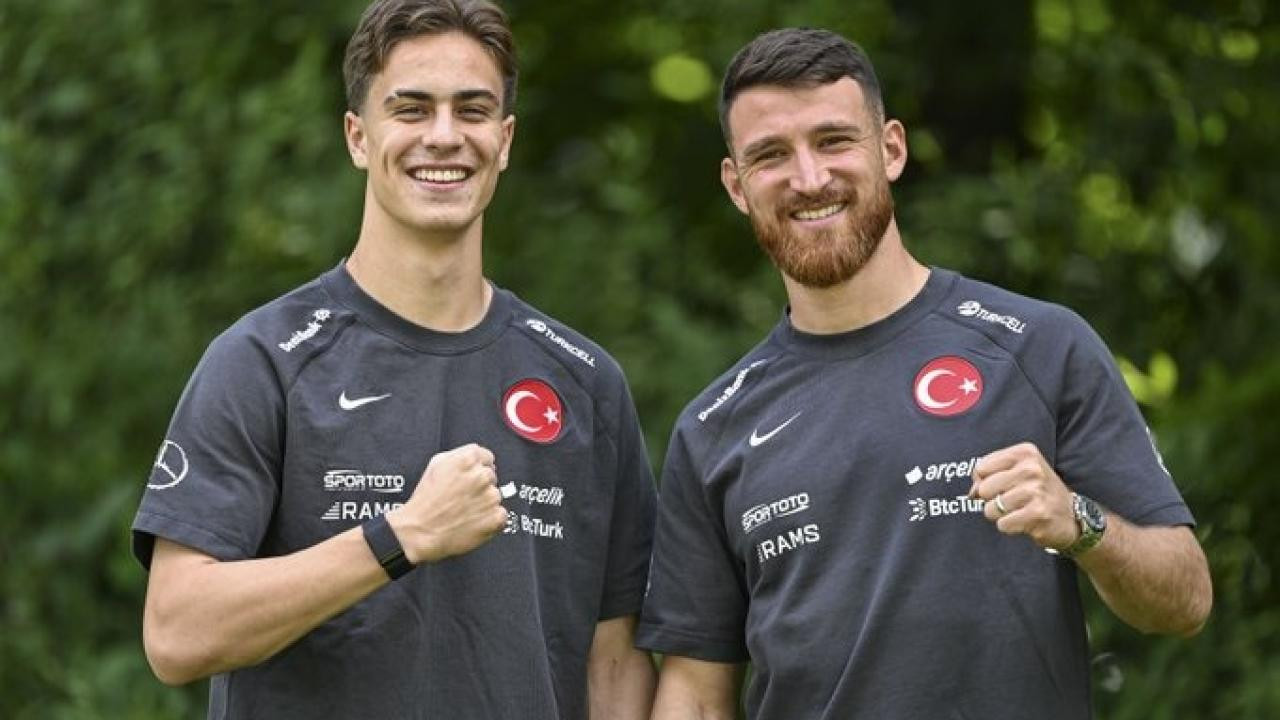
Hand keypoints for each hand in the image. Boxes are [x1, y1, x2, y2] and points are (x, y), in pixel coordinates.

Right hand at [389, 443, 507, 563]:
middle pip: (491, 476)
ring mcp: (490, 497)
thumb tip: (475, 457)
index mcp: (467, 459)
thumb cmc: (425, 502)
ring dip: (484, 502)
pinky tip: (472, 520)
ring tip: (464, 510)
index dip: (478, 468)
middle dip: (480, 485)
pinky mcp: (496, 517)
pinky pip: (500, 514)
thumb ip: (459, 456)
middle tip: (463, 497)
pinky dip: (490, 519)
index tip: (471, 477)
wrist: (420, 532)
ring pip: (495, 495)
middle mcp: (481, 476)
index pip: (487, 457)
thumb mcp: (436, 465)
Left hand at [968, 442, 1077, 550]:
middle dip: (991, 500)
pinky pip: (1003, 524)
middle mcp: (1031, 469)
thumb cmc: (1037, 491)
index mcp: (1024, 453)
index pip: (981, 468)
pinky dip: (1009, 526)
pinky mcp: (1037, 514)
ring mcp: (1035, 491)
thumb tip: (971, 493)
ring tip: (1019, 510)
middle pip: (983, 489)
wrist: (1071, 515)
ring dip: (1000, 515)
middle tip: (1011, 501)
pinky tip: (1025, 521)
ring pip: (990, 509)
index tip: (1001, 486)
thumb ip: (988, 476)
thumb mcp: (1016, 472)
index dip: (984, 482)